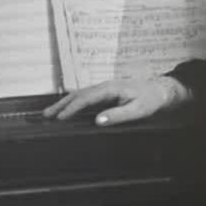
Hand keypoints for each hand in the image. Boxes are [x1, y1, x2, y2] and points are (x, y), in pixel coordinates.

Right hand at [41, 75, 192, 125]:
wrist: (160, 90)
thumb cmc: (150, 99)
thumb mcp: (138, 109)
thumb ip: (118, 115)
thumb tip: (98, 120)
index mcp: (111, 88)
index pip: (86, 98)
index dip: (72, 108)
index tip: (61, 117)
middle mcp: (105, 85)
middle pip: (78, 94)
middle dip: (61, 104)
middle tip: (46, 115)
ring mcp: (104, 88)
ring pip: (80, 94)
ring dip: (64, 103)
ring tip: (49, 113)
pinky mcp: (105, 92)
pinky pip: (85, 96)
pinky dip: (72, 102)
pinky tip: (65, 108)